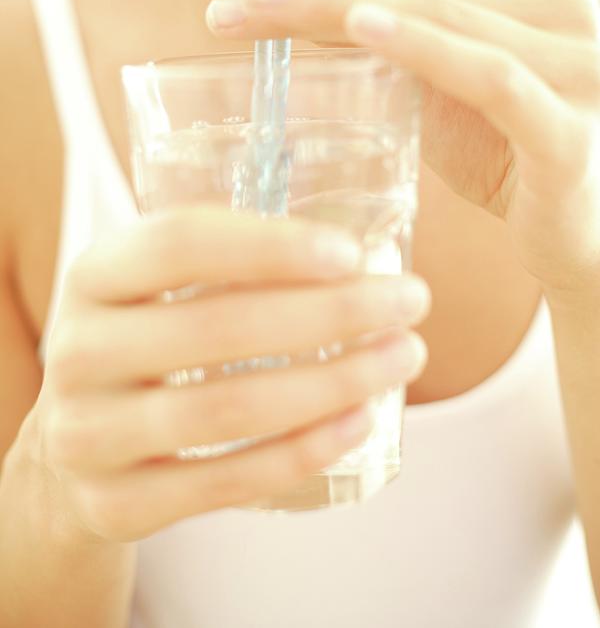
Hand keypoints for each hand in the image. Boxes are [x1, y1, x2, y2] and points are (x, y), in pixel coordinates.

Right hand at [29, 206, 429, 541]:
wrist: (74, 444)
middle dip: (332, 312)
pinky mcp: (116, 504)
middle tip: (409, 301)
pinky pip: (224, 481)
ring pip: (229, 408)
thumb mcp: (156, 287)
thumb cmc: (147, 341)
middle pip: (218, 326)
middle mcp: (78, 349)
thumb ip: (227, 262)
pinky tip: (360, 420)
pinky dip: (303, 450)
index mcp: (93, 274)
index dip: (270, 245)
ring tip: (404, 356)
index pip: (179, 243)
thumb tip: (356, 256)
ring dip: (335, 381)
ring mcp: (88, 434)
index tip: (353, 253)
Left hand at [209, 0, 599, 299]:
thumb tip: (304, 13)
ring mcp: (575, 58)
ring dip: (336, 7)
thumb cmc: (511, 152)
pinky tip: (359, 28)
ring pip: (440, 14)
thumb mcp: (446, 83)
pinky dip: (422, 48)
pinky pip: (489, 77)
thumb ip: (398, 41)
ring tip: (257, 10)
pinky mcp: (567, 126)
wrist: (586, 230)